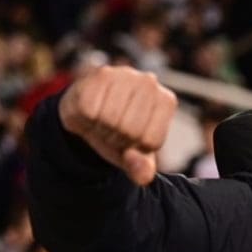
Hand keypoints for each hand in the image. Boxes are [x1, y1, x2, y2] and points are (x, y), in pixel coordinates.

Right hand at [58, 66, 176, 184]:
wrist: (88, 111)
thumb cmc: (117, 132)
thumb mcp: (132, 153)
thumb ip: (141, 166)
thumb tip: (143, 177)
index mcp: (166, 102)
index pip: (149, 140)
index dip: (134, 146)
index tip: (129, 137)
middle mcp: (149, 83)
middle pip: (129, 129)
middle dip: (116, 137)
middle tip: (112, 127)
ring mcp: (126, 75)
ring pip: (109, 119)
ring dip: (100, 127)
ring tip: (102, 119)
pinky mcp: (100, 74)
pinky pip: (89, 110)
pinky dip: (85, 117)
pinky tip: (90, 109)